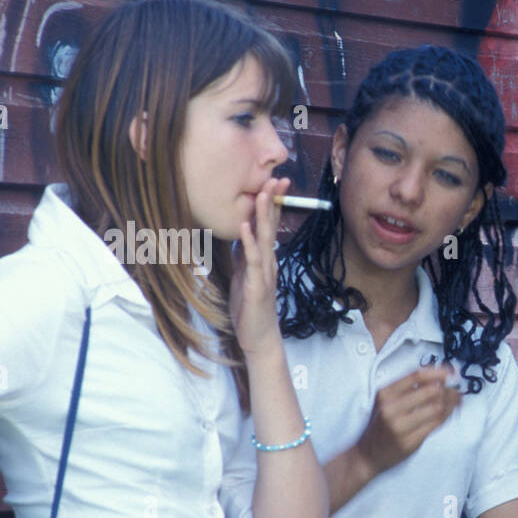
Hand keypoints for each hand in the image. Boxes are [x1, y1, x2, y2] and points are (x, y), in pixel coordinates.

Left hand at [232, 176, 290, 358]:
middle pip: (271, 227)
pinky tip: (245, 227)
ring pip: (264, 240)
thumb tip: (240, 238)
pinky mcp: (257, 286)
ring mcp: (264, 274)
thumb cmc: (251, 310)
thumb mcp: (243, 278)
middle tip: (278, 178)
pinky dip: (249, 242)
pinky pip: (252, 261)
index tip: (273, 183)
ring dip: (263, 216)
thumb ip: (243, 258)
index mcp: (264, 260)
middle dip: (273, 202)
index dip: (271, 205)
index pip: (269, 227)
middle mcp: (268, 263)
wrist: (259, 338)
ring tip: (263, 194)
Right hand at [355, 366, 461, 474]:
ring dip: (452, 403)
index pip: (416, 376)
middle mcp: (391, 408)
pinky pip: (436, 424)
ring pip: (437, 408)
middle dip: (448, 389)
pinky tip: (451, 412)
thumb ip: (408, 389)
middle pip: (430, 391)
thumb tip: (439, 377)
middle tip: (457, 390)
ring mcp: (400, 426)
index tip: (452, 372)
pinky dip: (447, 416)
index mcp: (385, 393)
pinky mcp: (409, 441)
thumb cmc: (381, 425)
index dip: (438, 372)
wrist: (367, 455)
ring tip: (458, 401)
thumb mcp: (386, 402)